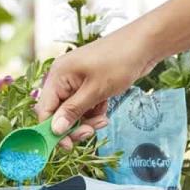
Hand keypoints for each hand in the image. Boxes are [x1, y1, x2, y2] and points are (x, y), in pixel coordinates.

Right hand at [35, 24, 155, 148]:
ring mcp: (76, 81)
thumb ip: (73, 111)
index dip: (52, 130)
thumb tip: (54, 130)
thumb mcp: (95, 91)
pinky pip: (85, 106)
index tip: (67, 145)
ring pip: (73, 112)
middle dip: (73, 126)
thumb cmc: (119, 61)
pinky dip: (94, 112)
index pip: (44, 110)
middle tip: (90, 132)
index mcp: (58, 75)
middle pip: (58, 113)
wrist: (145, 44)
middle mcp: (63, 78)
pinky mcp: (89, 84)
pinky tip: (105, 109)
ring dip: (86, 121)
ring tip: (103, 119)